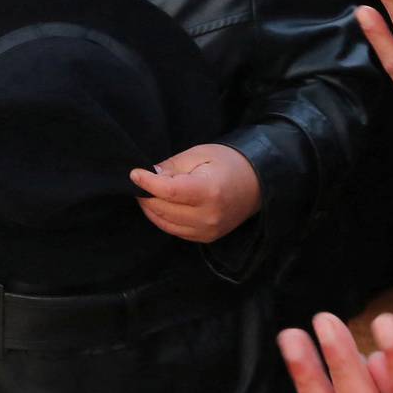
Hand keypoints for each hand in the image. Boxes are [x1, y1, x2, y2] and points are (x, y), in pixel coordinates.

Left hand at [128, 142, 260, 242]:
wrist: (258, 183)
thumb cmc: (229, 163)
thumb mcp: (200, 154)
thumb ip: (172, 166)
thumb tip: (148, 174)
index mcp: (208, 192)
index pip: (168, 192)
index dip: (147, 183)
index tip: (134, 174)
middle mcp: (208, 216)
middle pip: (163, 209)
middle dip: (146, 195)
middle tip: (139, 181)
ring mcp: (207, 230)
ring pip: (165, 223)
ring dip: (151, 208)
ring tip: (147, 192)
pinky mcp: (206, 237)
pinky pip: (175, 230)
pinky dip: (163, 218)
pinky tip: (161, 204)